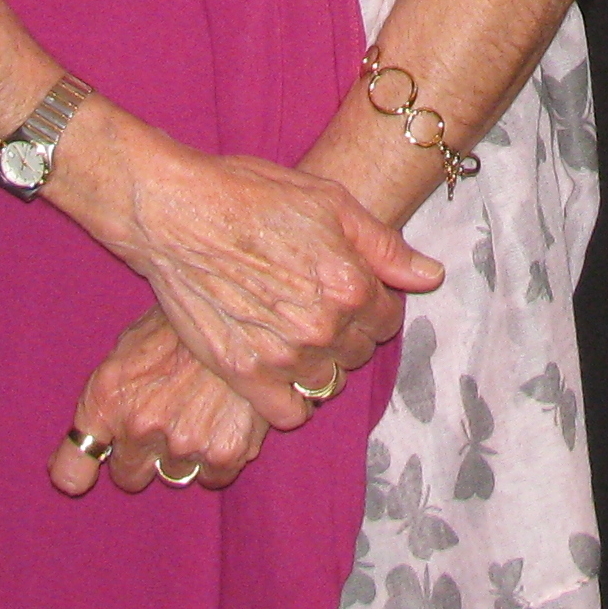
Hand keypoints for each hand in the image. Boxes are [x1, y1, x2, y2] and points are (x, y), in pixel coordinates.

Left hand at [51, 311, 268, 495]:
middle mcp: (139, 425)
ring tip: (203, 412)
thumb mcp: (128, 348)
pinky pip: (213, 477)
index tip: (85, 473)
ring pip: (175, 476)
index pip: (72, 470)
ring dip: (185, 454)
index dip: (80, 471)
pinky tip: (227, 421)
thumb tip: (87, 453)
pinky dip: (221, 457)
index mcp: (107, 398)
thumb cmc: (183, 321)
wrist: (244, 302)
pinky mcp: (225, 450)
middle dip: (144, 457)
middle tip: (166, 422)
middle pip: (129, 477)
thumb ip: (106, 402)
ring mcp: (182, 442)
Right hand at [95, 135, 436, 428]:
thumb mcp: (329, 202)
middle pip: (358, 351)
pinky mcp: (244, 375)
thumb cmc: (250, 195)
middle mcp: (324, 326)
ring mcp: (284, 355)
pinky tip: (277, 369)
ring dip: (318, 362)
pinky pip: (288, 413)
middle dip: (346, 330)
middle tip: (312, 305)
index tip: (345, 289)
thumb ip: (384, 246)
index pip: (387, 318)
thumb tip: (430, 276)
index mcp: (352, 283)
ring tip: (292, 332)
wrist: (176, 214)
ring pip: (327, 381)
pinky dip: (288, 399)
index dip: (371, 302)